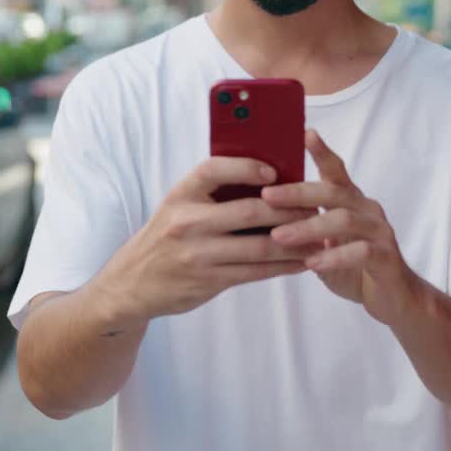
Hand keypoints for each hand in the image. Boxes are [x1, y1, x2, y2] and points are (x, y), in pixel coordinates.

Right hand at [91, 157, 318, 327]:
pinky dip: (282, 266)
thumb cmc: (165, 236)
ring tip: (319, 237)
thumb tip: (266, 178)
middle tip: (316, 206)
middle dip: (289, 210)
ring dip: (294, 242)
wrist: (130, 283)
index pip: (214, 170)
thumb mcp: (177, 206)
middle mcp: (187, 222)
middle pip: (250, 211)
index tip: (274, 171)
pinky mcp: (208, 281)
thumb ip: (212, 193)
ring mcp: (198, 255)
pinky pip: (255, 272)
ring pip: (259, 247)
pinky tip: (300, 261)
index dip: (247, 167)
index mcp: (181, 195)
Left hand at [263, 130, 421, 325]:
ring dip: (309, 227)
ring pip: (345, 219)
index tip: (304, 133)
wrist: (393, 297)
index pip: (336, 170)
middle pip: (334, 191)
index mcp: (351, 200)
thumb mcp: (324, 242)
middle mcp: (367, 209)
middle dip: (298, 192)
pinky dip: (334, 256)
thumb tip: (263, 213)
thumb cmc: (353, 265)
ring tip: (280, 236)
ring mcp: (380, 232)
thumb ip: (304, 225)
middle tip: (267, 196)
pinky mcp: (386, 257)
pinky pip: (361, 251)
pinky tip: (312, 262)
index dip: (322, 151)